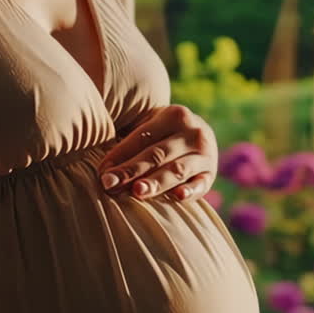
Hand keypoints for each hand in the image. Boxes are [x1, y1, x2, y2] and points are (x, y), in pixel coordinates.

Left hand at [99, 106, 217, 201]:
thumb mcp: (152, 126)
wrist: (199, 135)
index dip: (120, 155)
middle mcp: (192, 132)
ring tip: (137, 191)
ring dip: (156, 182)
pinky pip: (201, 184)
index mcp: (174, 115)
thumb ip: (130, 143)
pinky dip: (191, 191)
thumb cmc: (164, 134)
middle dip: (131, 170)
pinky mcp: (211, 174)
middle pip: (157, 154)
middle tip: (110, 184)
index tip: (102, 173)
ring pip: (177, 170)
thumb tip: (104, 172)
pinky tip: (178, 196)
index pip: (142, 137)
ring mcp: (205, 154)